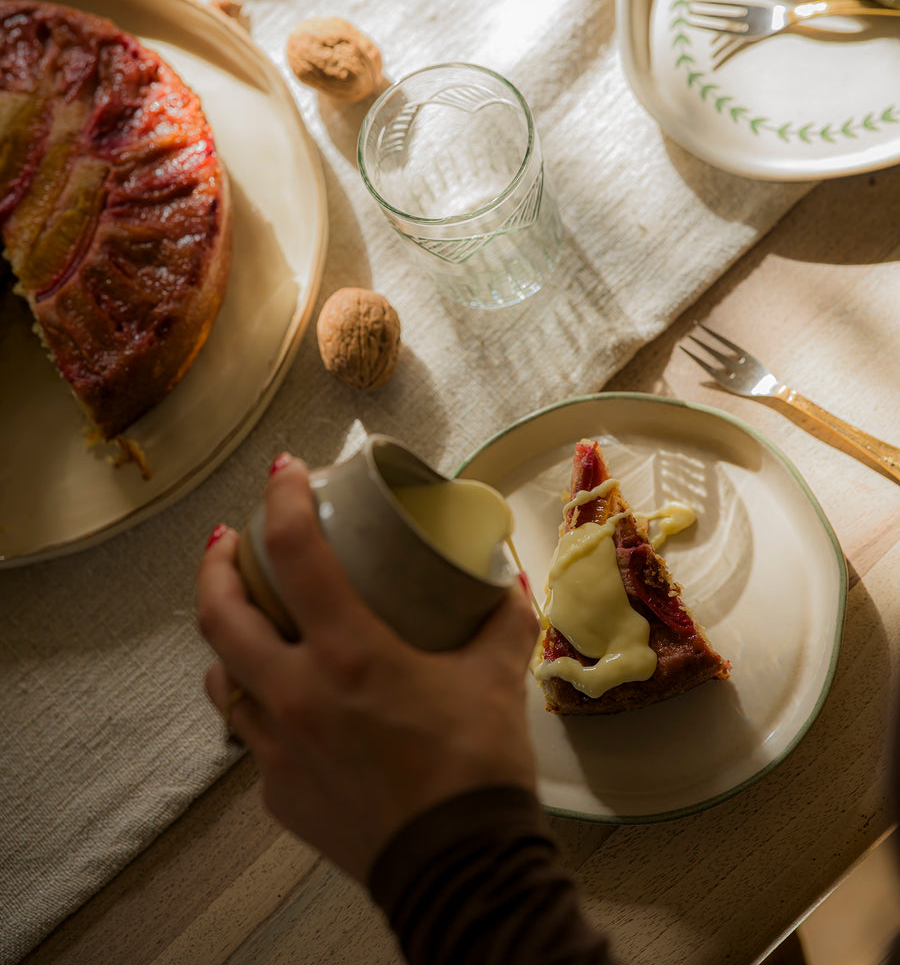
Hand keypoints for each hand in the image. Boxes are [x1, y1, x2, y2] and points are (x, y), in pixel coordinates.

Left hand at [196, 454, 538, 881]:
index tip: (283, 470)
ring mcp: (278, 748)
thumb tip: (507, 581)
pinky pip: (252, 738)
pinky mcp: (278, 793)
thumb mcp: (497, 678)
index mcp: (349, 654)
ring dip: (226, 642)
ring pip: (221, 680)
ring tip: (246, 624)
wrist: (460, 870)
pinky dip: (262, 708)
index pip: (295, 552)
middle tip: (229, 542)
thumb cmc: (476, 768)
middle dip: (215, 567)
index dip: (282, 498)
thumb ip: (501, 619)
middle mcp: (297, 695)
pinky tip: (290, 708)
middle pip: (219, 615)